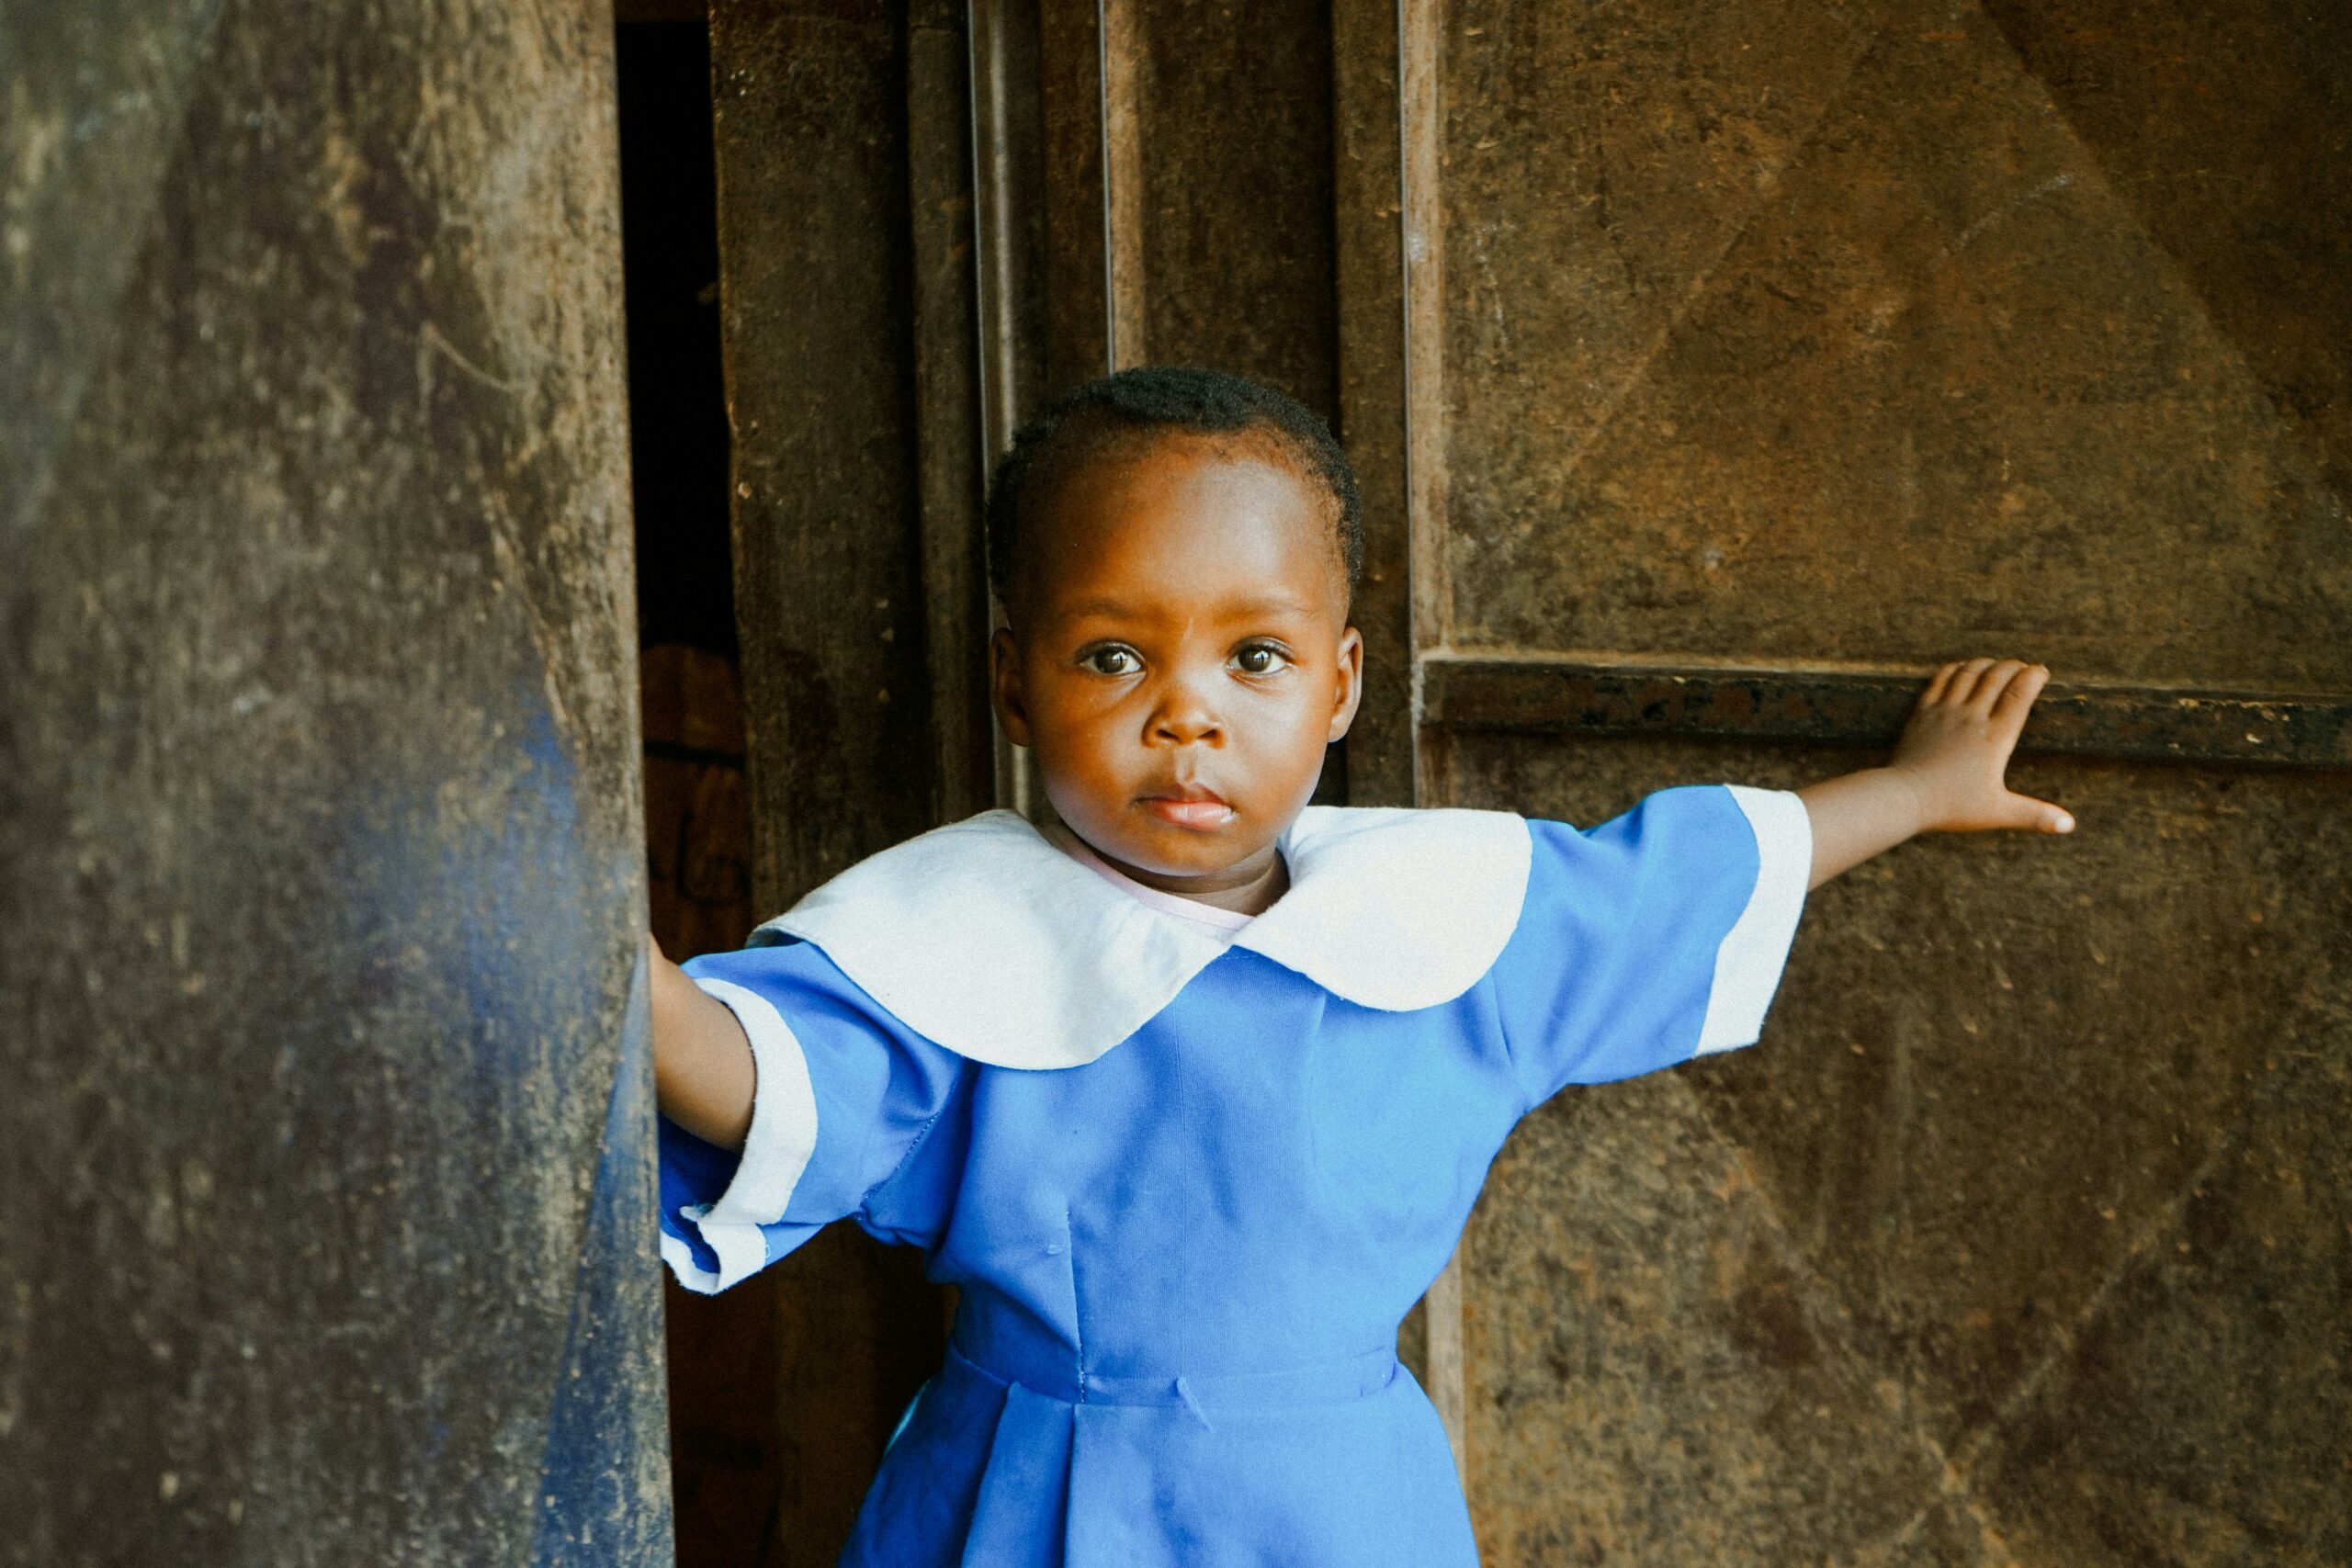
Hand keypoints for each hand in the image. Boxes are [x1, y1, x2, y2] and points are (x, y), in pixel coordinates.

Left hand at [1888, 660, 2073, 834]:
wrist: (1904, 798)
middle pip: (1996, 677)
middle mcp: (1972, 717)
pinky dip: (1953, 669)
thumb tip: (2069, 826)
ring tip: (1995, 664)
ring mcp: (1945, 712)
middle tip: (2022, 666)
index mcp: (1995, 737)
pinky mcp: (1922, 713)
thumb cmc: (1952, 806)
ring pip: (1968, 673)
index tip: (2041, 671)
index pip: (2019, 695)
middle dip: (2013, 666)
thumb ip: (2035, 815)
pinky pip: (1939, 681)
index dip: (2033, 678)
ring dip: (1984, 663)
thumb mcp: (1999, 812)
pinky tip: (1959, 668)